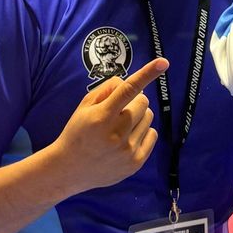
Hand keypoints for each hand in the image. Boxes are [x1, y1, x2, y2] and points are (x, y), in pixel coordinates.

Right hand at [50, 57, 164, 194]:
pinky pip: (152, 134)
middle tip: (120, 109)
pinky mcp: (135, 163)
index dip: (147, 74)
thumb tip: (130, 82)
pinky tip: (127, 138)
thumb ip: (106, 90)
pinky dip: (143, 131)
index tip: (163, 62)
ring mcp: (127, 150)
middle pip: (143, 101)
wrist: (69, 170)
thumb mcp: (84, 107)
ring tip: (122, 125)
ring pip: (149, 117)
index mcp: (102, 116)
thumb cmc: (77, 133)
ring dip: (139, 115)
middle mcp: (117, 133)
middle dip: (134, 100)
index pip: (128, 89)